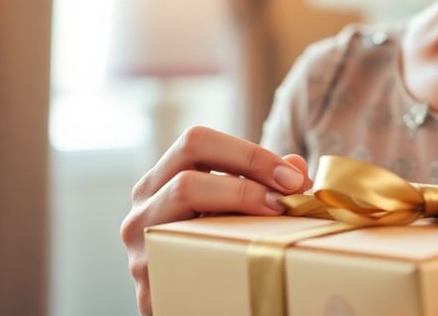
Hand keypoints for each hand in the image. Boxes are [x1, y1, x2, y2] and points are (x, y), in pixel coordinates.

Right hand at [119, 126, 311, 315]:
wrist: (190, 313)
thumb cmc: (215, 260)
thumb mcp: (236, 219)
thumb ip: (264, 189)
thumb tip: (296, 166)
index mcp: (163, 183)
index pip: (198, 140)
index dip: (249, 152)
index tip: (292, 178)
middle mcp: (144, 206)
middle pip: (189, 151)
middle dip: (249, 167)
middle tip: (288, 194)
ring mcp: (141, 241)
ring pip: (185, 190)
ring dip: (241, 199)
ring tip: (275, 221)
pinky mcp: (147, 283)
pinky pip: (187, 249)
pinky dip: (228, 246)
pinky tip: (253, 256)